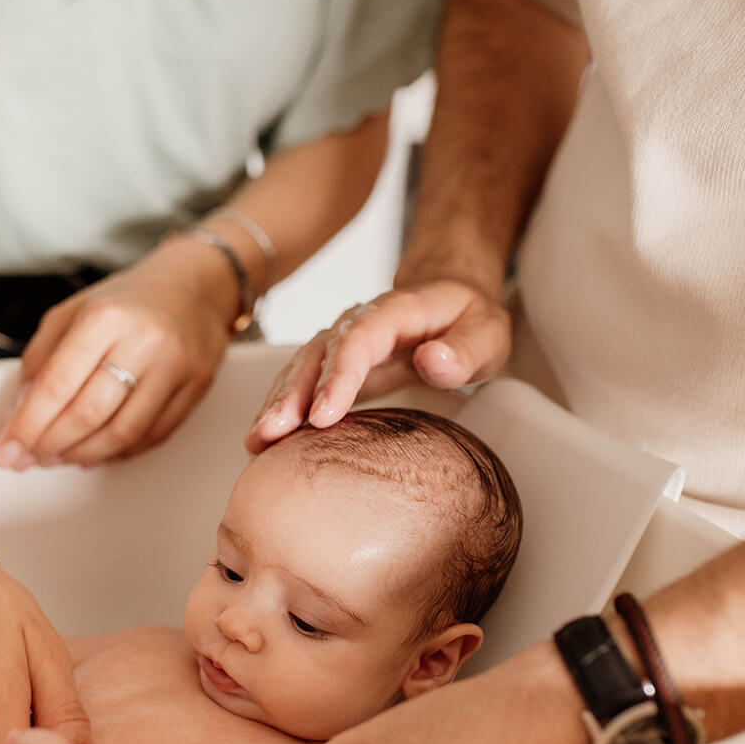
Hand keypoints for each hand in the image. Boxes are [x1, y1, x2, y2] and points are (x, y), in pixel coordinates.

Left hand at [0, 261, 232, 468]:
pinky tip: (97, 451)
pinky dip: (119, 452)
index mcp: (106, 317)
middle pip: (88, 414)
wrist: (197, 285)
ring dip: (83, 455)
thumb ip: (42, 356)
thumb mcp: (75, 310)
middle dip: (51, 445)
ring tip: (60, 457)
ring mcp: (176, 366)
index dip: (27, 425)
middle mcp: (144, 341)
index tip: (9, 449)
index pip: (57, 384)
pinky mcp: (197, 387)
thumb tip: (21, 411)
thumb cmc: (132, 299)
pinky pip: (154, 435)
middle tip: (30, 457)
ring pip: (123, 434)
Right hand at [244, 279, 510, 452]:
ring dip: (277, 405)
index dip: (336, 378)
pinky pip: (301, 383)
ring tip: (257, 442)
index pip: (357, 342)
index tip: (321, 417)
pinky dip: (281, 408)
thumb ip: (464, 350)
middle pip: (316, 356)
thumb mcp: (486, 332)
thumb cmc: (469, 320)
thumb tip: (431, 360)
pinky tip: (264, 440)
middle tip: (271, 434)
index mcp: (394, 311)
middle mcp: (357, 323)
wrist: (449, 301)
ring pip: (300, 369)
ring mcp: (340, 342)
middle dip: (290, 396)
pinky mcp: (333, 364)